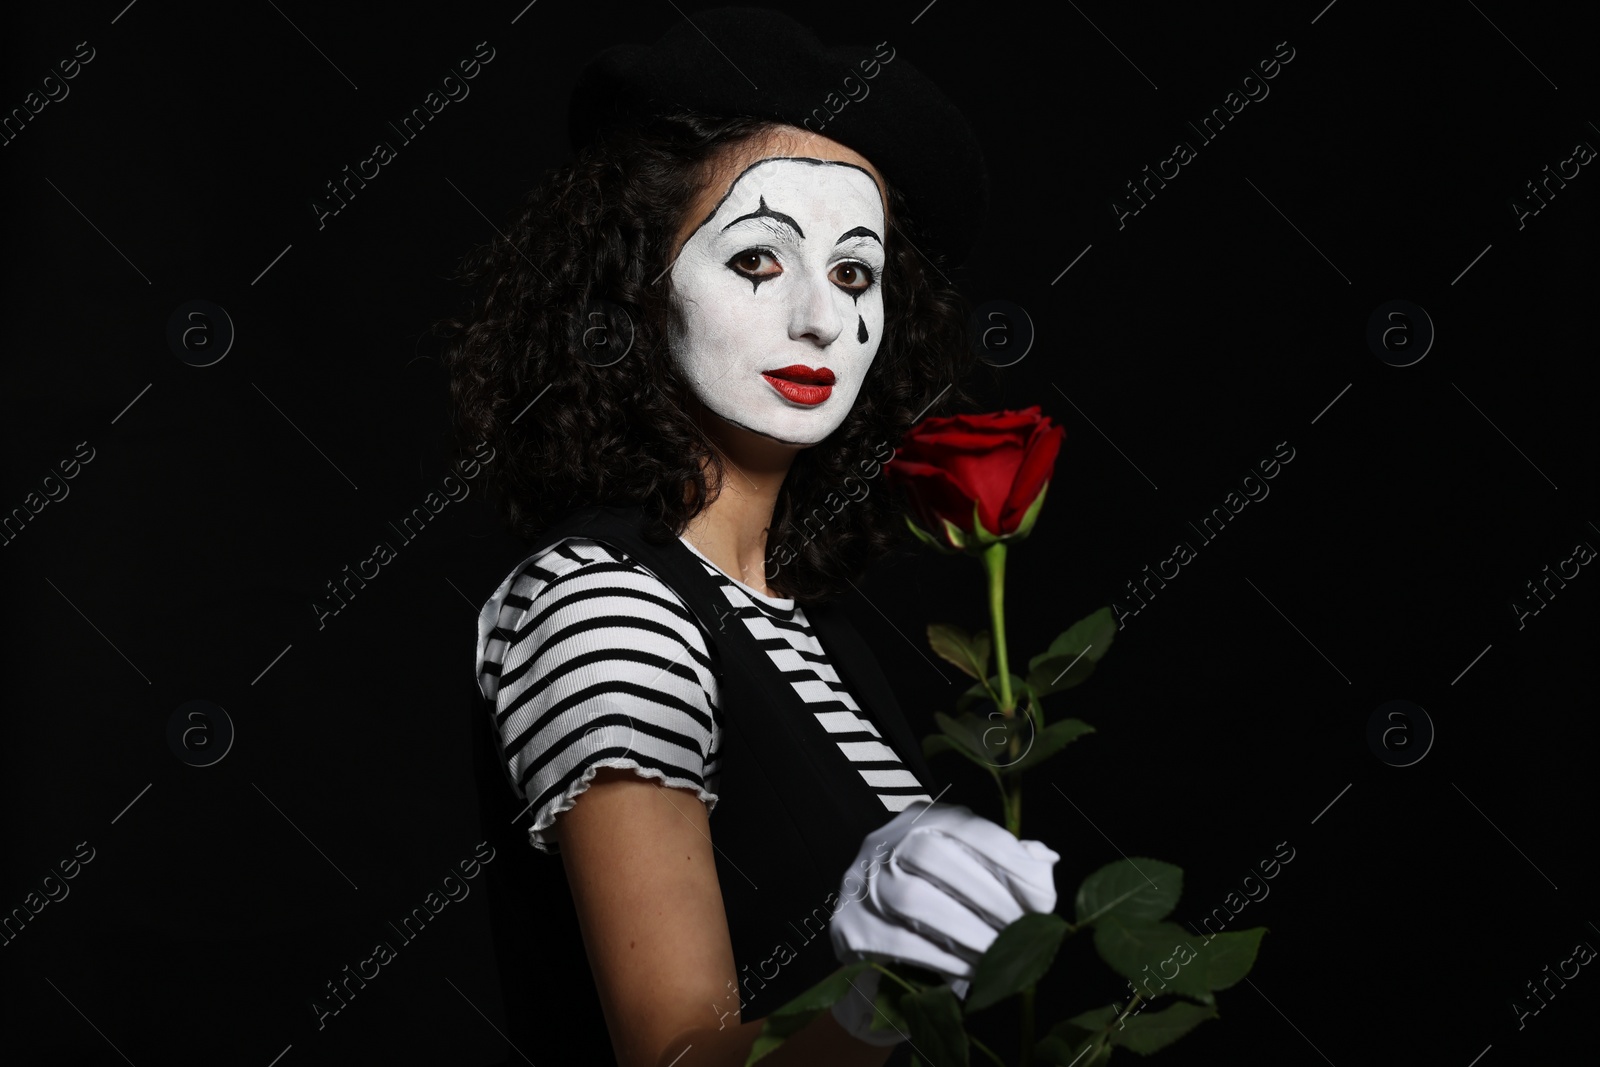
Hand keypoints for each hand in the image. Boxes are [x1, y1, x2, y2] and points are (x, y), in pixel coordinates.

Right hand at [828, 801, 1058, 1041]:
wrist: (874, 936)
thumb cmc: (937, 900)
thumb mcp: (970, 871)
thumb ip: (1005, 862)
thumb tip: (1046, 861)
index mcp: (921, 819)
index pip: (964, 826)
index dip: (1007, 858)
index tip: (1042, 898)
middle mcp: (884, 842)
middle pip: (932, 854)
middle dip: (985, 894)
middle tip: (1021, 929)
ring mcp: (860, 882)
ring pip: (911, 898)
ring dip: (964, 930)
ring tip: (998, 954)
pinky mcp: (849, 925)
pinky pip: (897, 941)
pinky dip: (940, 958)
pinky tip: (970, 970)